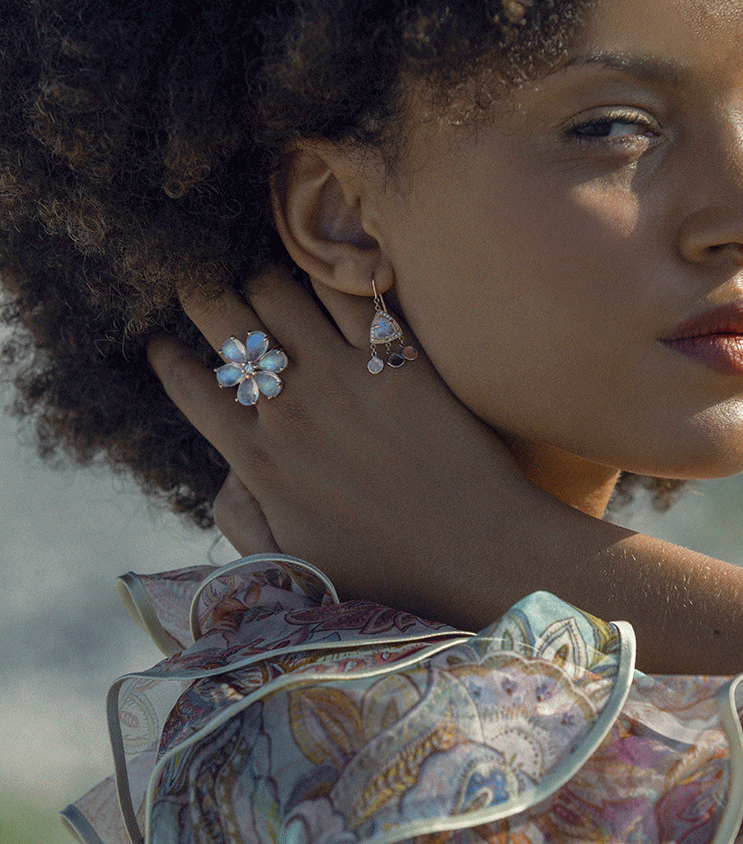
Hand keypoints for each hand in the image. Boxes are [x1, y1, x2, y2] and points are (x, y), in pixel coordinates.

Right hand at [148, 268, 541, 621]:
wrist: (478, 555)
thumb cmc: (387, 570)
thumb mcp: (291, 561)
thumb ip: (241, 517)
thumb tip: (225, 470)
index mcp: (258, 459)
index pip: (189, 384)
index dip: (167, 353)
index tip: (164, 340)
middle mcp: (291, 408)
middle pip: (221, 318)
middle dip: (201, 291)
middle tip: (206, 284)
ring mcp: (345, 379)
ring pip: (278, 290)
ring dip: (263, 276)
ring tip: (269, 279)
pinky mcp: (399, 362)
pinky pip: (352, 295)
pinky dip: (332, 276)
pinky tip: (332, 273)